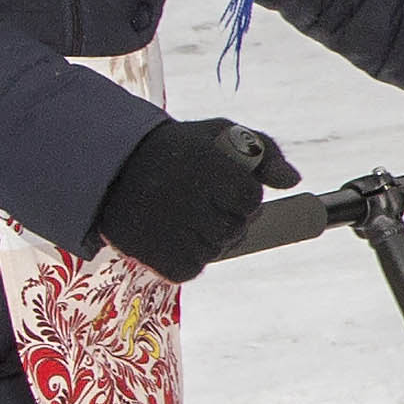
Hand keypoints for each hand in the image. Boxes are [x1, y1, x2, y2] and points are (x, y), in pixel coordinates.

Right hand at [94, 118, 297, 281]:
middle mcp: (191, 204)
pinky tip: (169, 234)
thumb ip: (264, 151)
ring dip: (209, 236)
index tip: (218, 183)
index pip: (250, 200)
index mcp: (207, 169)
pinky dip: (188, 256)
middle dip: (227, 215)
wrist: (109, 172)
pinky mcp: (164, 263)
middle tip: (198, 198)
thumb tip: (293, 181)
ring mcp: (175, 237)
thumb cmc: (174, 151)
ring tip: (181, 214)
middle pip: (238, 227)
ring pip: (219, 249)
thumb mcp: (219, 135)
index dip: (240, 194)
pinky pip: (195, 267)